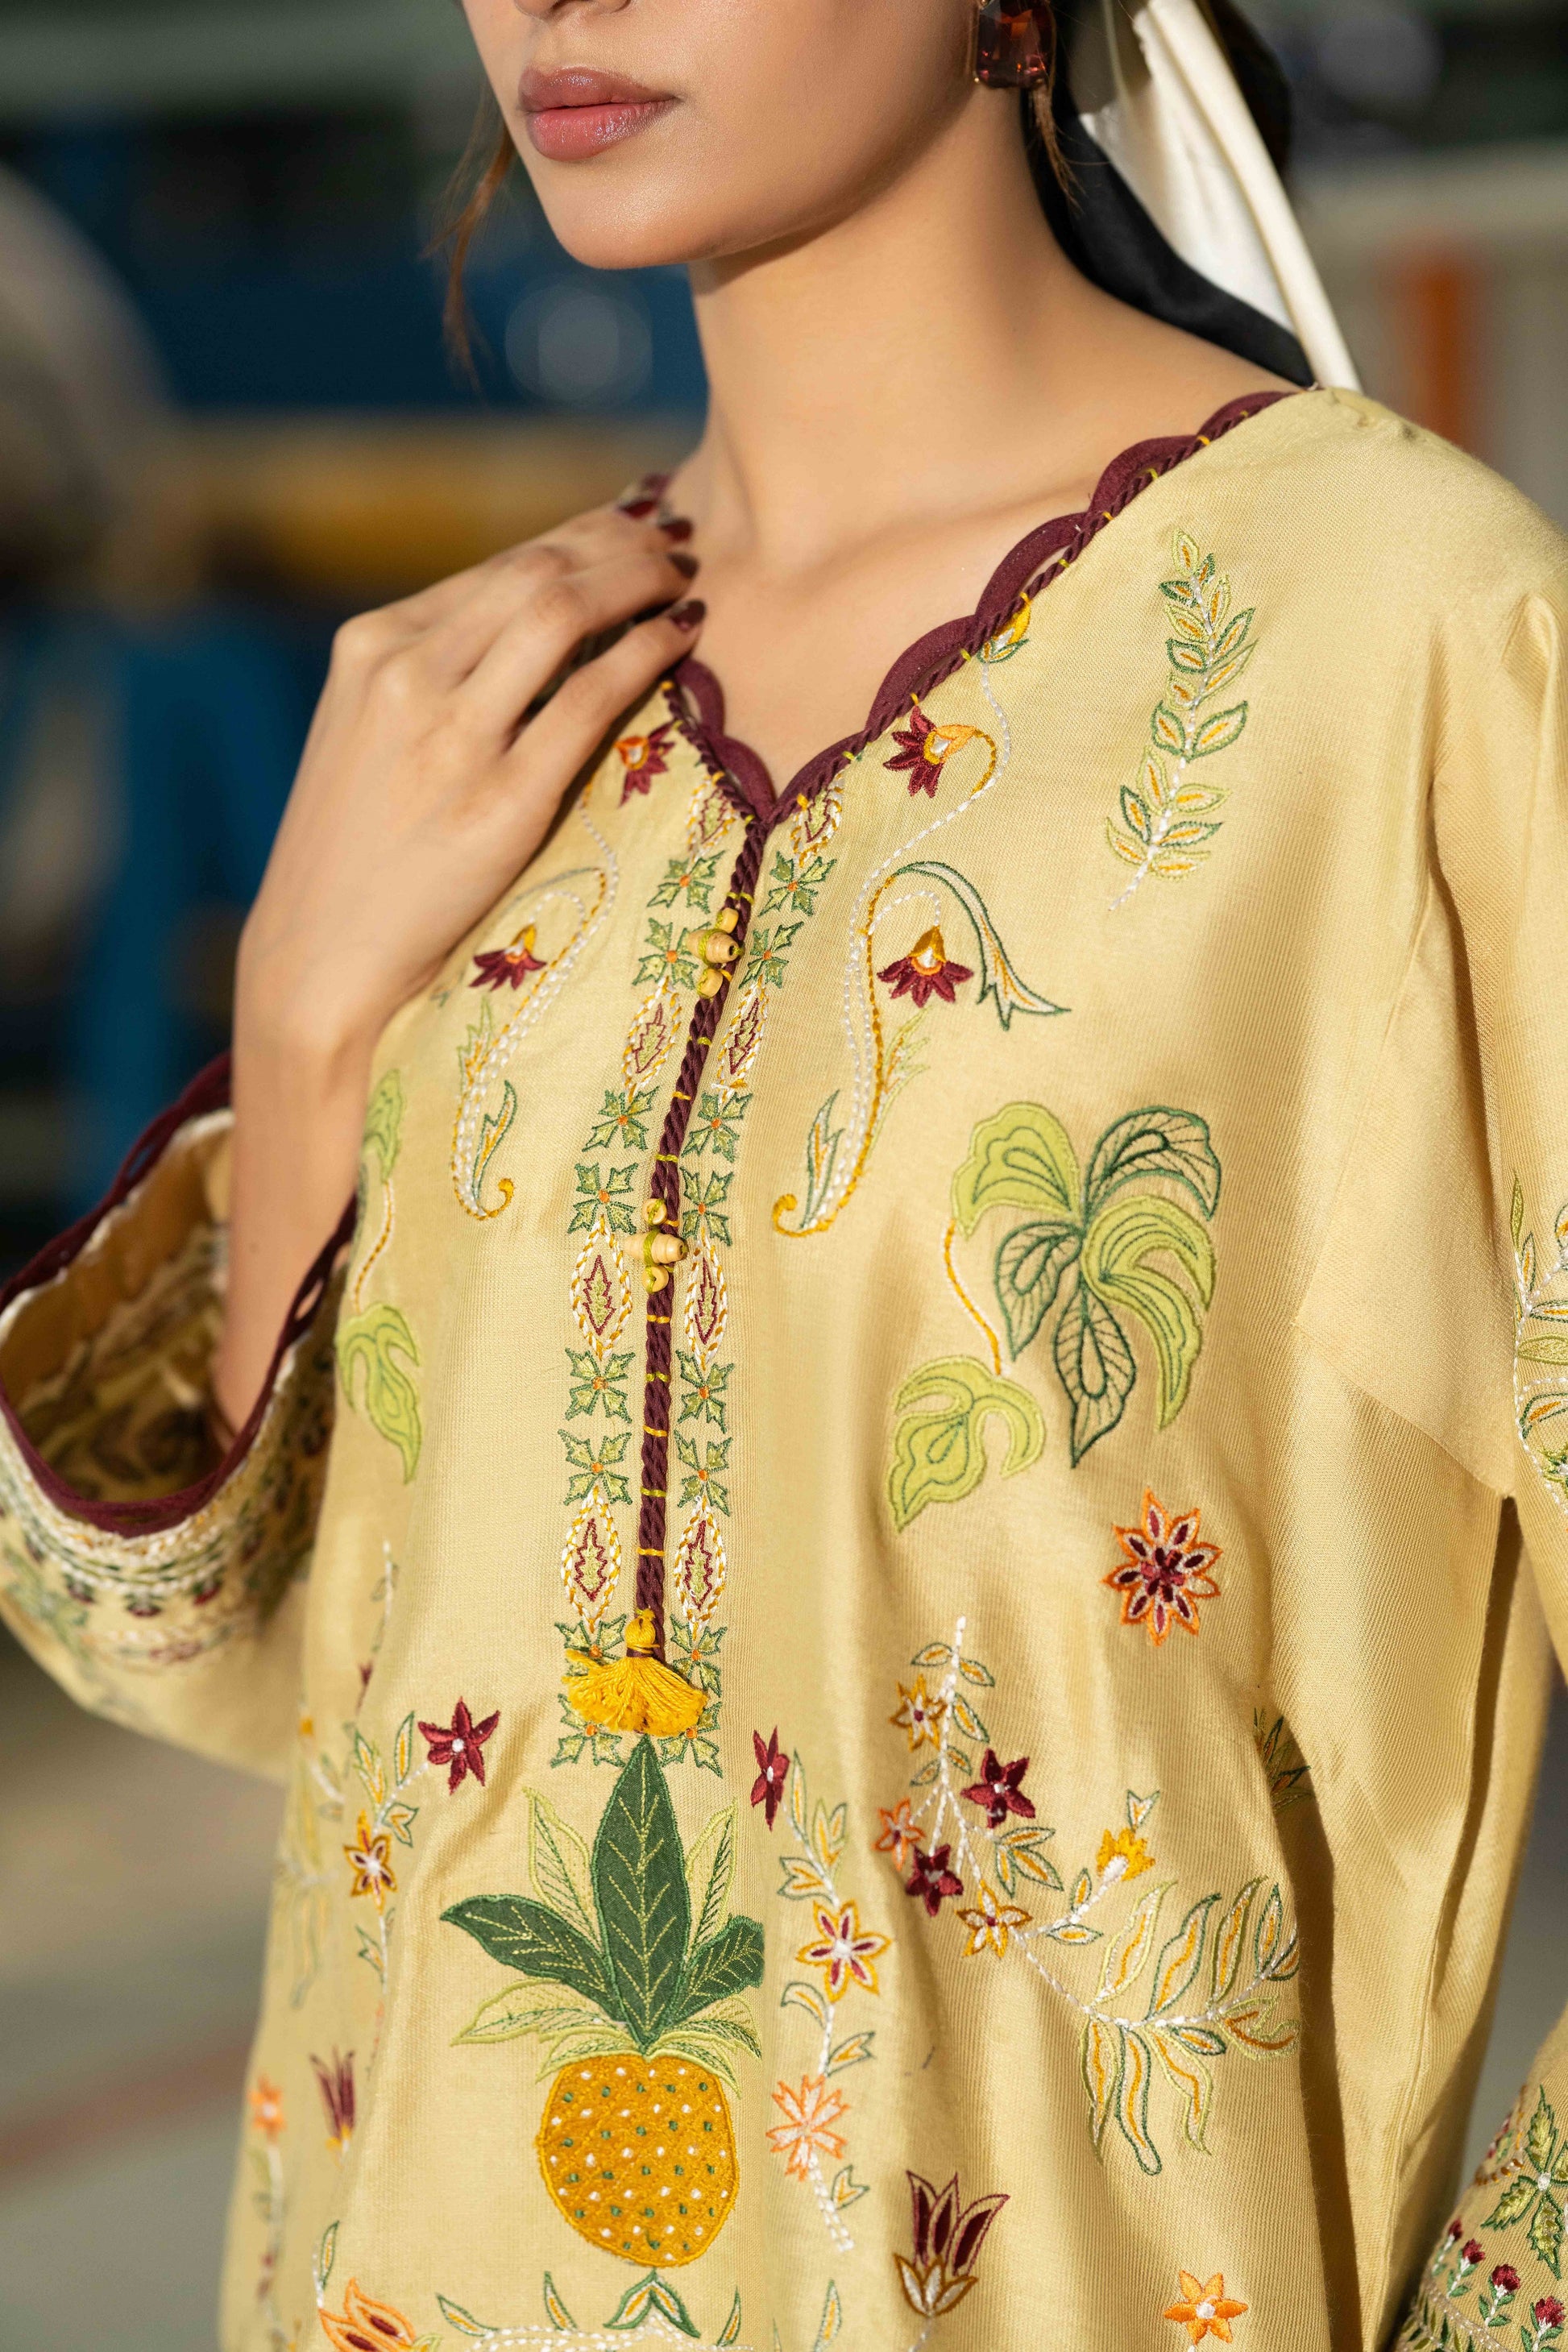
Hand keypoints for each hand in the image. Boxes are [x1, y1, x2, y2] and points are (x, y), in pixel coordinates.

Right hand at [215, 495, 702, 1428]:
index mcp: (371, 646)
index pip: (499, 564)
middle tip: (677, 539)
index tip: (633, 528)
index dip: (581, 535)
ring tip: (686, 579)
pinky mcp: (496, 803)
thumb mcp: (372, 737)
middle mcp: (406, 675)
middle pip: (537, 568)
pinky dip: (643, 654)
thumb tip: (540, 616)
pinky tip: (681, 638)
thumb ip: (441, 673)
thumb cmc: (358, 854)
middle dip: (619, 543)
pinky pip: (587, 699)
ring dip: (637, 583)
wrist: (319, 959)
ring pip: (562, 611)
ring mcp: (450, 738)